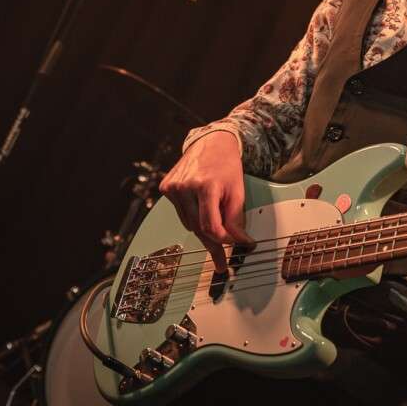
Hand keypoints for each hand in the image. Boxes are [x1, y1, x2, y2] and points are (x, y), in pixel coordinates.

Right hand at [159, 131, 252, 273]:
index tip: (231, 251)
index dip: (222, 241)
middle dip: (212, 245)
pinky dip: (192, 215)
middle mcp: (185, 186)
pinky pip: (181, 213)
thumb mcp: (238, 191)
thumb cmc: (227, 166)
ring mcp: (173, 187)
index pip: (210, 226)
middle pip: (198, 228)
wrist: (211, 143)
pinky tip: (199, 204)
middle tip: (221, 262)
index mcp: (206, 186)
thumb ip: (236, 219)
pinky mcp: (166, 187)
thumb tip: (240, 243)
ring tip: (215, 219)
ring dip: (202, 227)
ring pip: (188, 223)